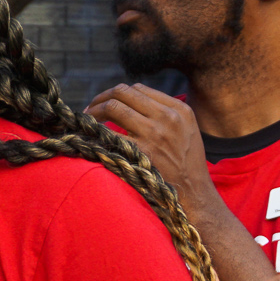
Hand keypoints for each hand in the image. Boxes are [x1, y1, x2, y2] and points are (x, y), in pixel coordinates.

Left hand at [84, 83, 210, 196]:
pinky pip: (110, 133)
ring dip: (94, 111)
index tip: (107, 102)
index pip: (139, 89)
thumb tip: (132, 103)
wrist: (193, 191)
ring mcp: (154, 133)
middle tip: (90, 108)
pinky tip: (91, 137)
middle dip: (101, 98)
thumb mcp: (186, 129)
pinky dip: (96, 132)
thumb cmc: (186, 162)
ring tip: (86, 119)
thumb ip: (165, 113)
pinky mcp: (141, 151)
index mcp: (179, 109)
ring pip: (114, 106)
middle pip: (123, 92)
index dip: (118, 93)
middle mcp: (167, 117)